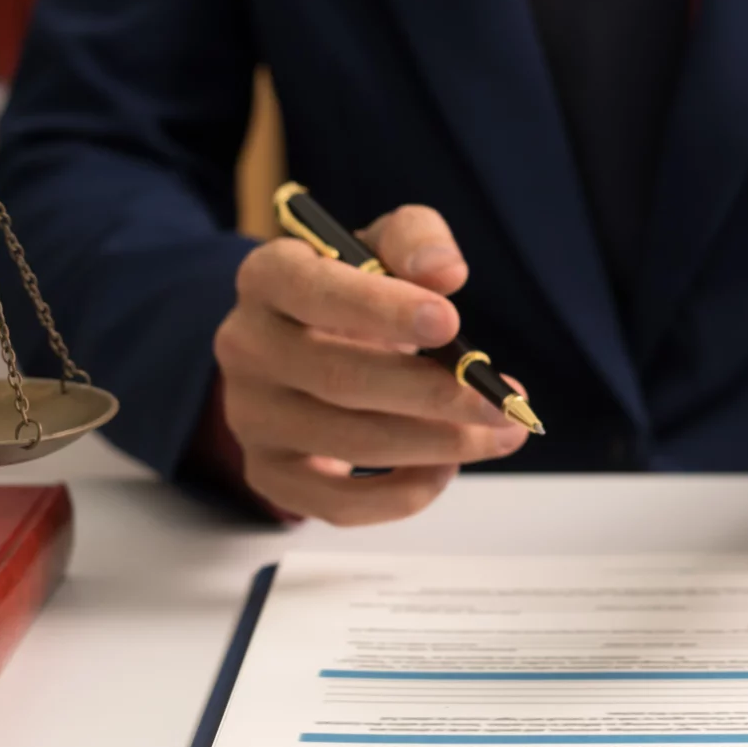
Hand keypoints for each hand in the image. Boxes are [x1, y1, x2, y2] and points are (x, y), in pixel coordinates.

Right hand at [213, 205, 528, 523]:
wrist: (306, 344)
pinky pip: (338, 505)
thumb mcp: (381, 247)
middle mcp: (246, 348)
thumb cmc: (352, 292)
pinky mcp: (269, 474)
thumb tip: (445, 272)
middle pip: (340, 379)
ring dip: (439, 444)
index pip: (314, 292)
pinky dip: (405, 494)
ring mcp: (252, 417)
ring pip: (350, 443)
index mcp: (267, 279)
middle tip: (501, 399)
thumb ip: (415, 241)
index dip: (382, 309)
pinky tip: (445, 465)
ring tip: (499, 433)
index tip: (449, 322)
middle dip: (434, 393)